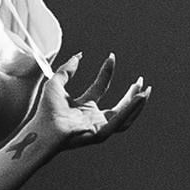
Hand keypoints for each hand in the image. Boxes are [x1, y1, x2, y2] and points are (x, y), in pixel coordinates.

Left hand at [21, 50, 149, 153]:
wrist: (44, 129)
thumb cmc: (46, 111)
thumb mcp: (55, 83)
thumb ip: (67, 69)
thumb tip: (78, 55)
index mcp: (83, 107)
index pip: (100, 87)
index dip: (107, 72)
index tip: (111, 56)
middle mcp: (93, 118)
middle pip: (118, 106)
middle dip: (131, 94)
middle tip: (141, 81)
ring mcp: (98, 127)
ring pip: (124, 116)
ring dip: (136, 104)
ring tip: (145, 91)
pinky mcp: (101, 134)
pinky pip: (119, 122)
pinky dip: (130, 110)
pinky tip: (139, 99)